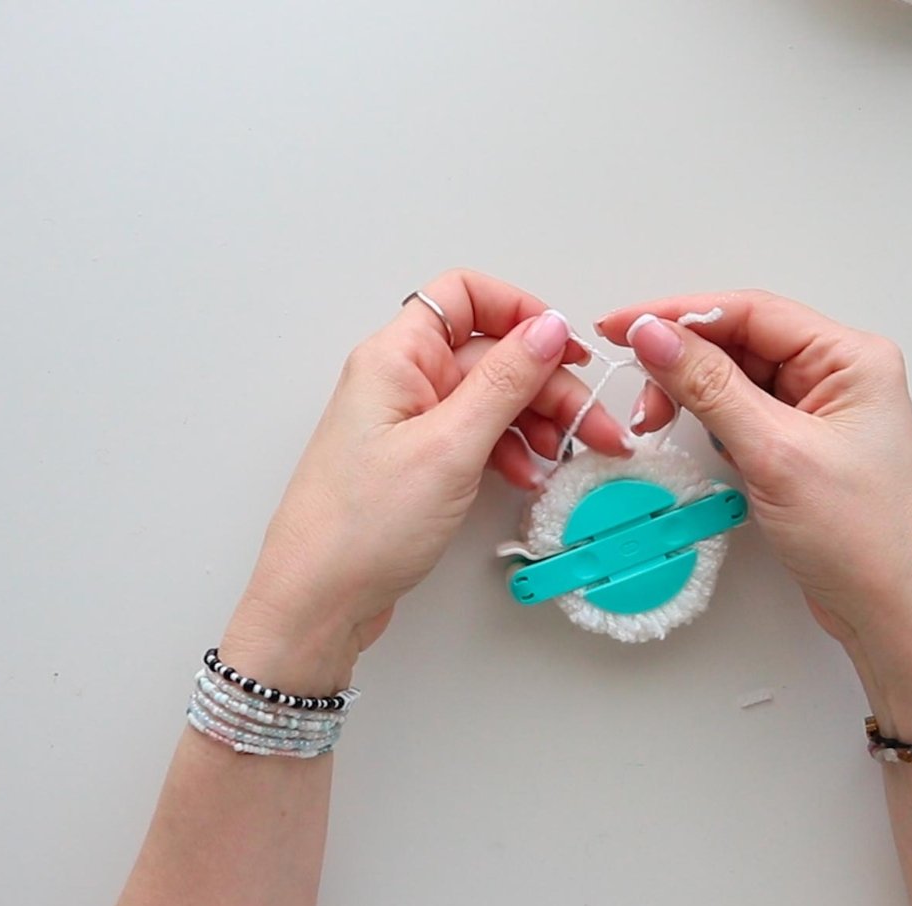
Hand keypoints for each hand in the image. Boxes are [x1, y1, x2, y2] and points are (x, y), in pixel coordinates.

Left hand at [220, 269, 630, 693]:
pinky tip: (528, 477)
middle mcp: (402, 380)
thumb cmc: (360, 527)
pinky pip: (478, 439)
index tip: (567, 350)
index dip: (522, 313)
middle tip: (594, 427)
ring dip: (536, 423)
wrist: (318, 602)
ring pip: (491, 400)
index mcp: (396, 357)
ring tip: (565, 458)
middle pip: (492, 355)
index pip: (466, 297)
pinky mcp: (419, 463)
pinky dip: (511, 452)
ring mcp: (410, 423)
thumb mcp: (449, 447)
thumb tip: (546, 328)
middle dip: (548, 386)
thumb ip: (504, 382)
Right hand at [596, 291, 911, 731]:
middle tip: (638, 393)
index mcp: (851, 358)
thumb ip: (709, 387)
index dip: (679, 315)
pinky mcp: (803, 445)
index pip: (752, 312)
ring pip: (737, 379)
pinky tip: (702, 446)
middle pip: (741, 341)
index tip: (620, 326)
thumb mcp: (774, 454)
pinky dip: (712, 425)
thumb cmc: (860, 538)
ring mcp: (821, 411)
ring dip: (693, 396)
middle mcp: (840, 374)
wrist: (889, 614)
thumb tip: (654, 335)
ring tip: (659, 424)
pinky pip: (745, 415)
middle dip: (683, 363)